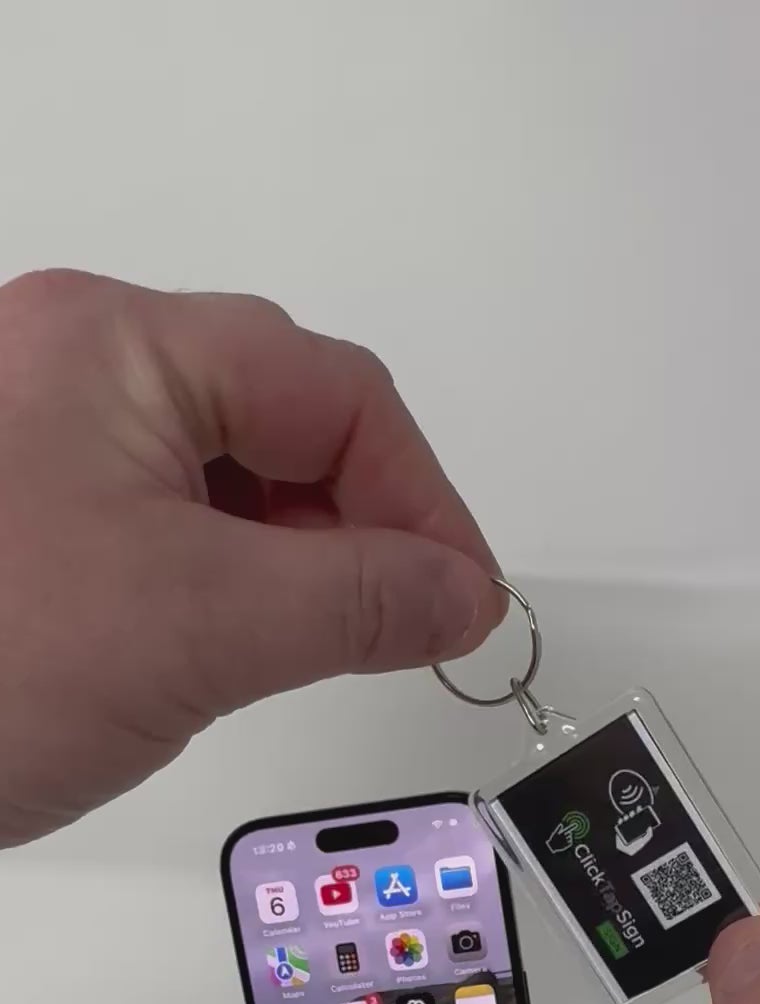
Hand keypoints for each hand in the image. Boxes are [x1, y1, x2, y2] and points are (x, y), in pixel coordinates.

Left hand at [0, 270, 503, 845]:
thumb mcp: (203, 628)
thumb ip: (361, 599)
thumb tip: (462, 593)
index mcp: (117, 345)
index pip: (334, 394)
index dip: (422, 500)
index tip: (463, 601)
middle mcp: (72, 365)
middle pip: (279, 423)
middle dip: (355, 529)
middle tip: (400, 629)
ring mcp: (38, 438)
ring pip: (221, 480)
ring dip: (288, 563)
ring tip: (302, 650)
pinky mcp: (21, 515)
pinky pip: (159, 524)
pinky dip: (220, 586)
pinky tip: (222, 651)